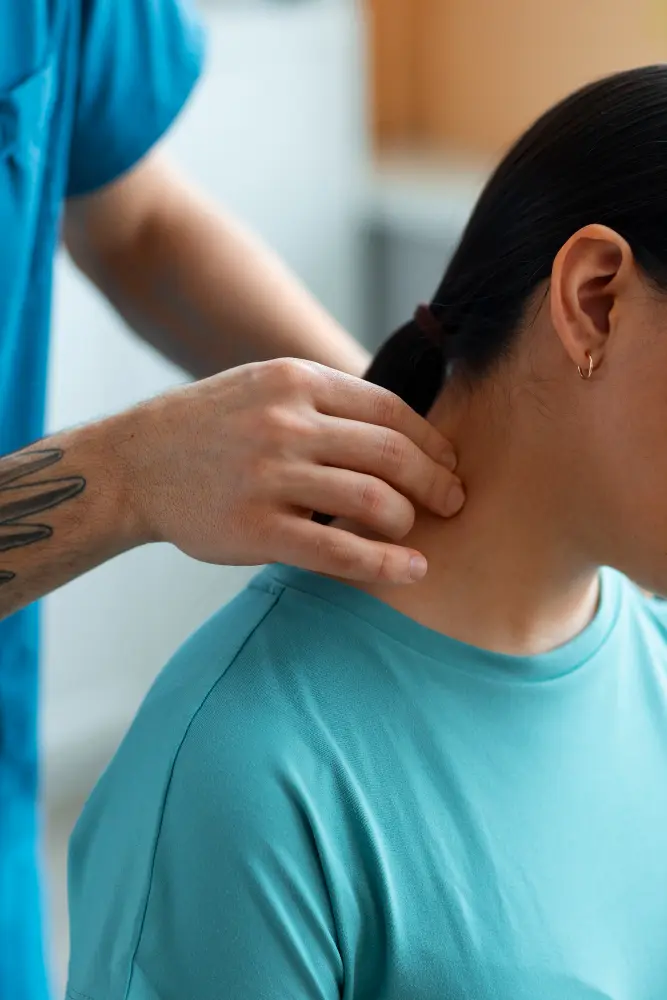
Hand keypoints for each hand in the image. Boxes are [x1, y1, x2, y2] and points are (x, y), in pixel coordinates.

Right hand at [123, 358, 463, 583]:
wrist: (135, 463)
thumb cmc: (211, 428)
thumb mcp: (264, 388)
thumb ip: (324, 402)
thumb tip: (401, 428)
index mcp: (295, 382)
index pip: (390, 411)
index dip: (432, 442)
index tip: (450, 463)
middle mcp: (285, 423)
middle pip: (392, 454)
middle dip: (437, 482)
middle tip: (455, 502)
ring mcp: (269, 476)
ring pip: (373, 501)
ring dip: (410, 522)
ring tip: (418, 535)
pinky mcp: (255, 529)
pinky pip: (338, 550)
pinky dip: (385, 564)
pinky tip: (411, 570)